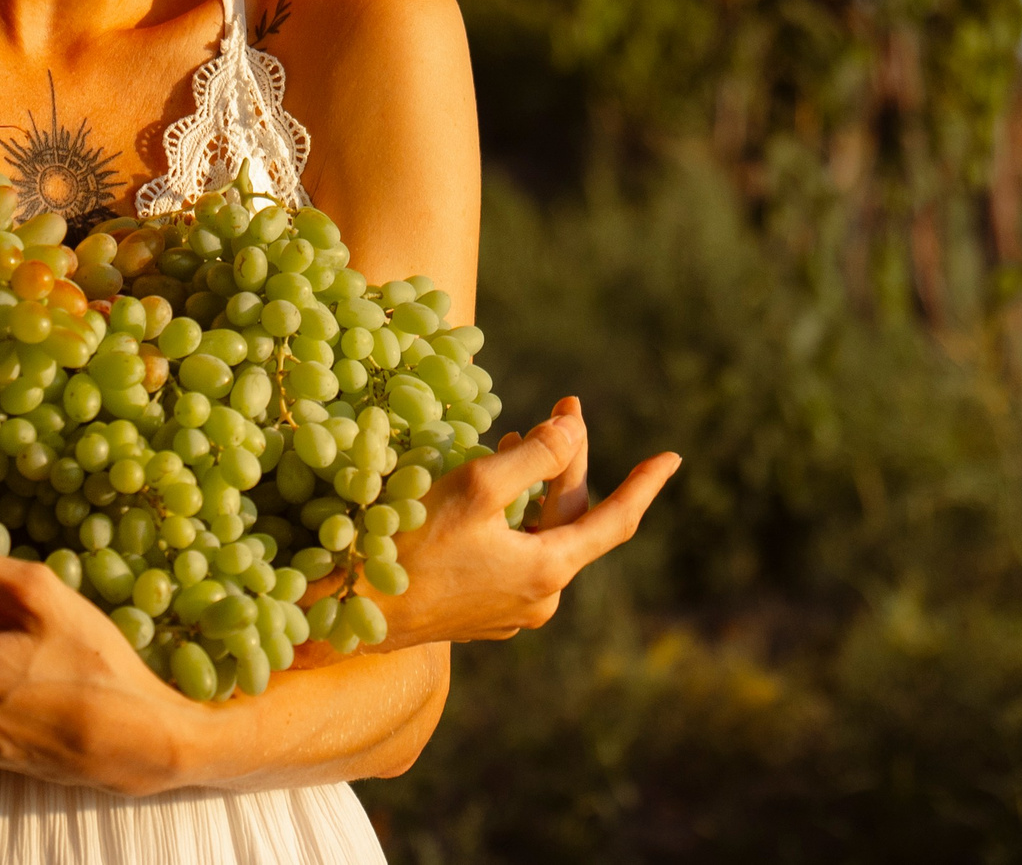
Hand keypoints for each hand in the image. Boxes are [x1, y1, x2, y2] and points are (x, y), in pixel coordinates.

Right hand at [373, 396, 678, 647]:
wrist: (348, 612)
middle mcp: (538, 598)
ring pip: (539, 533)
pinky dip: (513, 513)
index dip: (644, 485)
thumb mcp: (478, 487)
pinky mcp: (478, 610)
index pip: (615, 521)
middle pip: (570, 517)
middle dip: (569, 461)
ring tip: (522, 434)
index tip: (672, 456)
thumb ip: (535, 457)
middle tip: (562, 408)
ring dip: (536, 484)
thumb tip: (573, 434)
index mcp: (549, 571)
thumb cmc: (411, 544)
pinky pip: (513, 551)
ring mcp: (507, 609)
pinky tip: (493, 483)